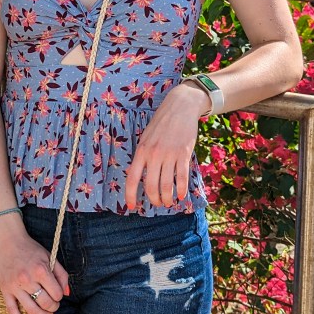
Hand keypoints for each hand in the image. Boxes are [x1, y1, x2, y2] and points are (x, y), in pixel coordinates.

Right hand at [0, 219, 68, 313]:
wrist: (7, 241)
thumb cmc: (30, 249)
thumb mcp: (49, 256)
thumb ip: (61, 274)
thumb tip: (66, 293)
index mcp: (41, 270)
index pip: (56, 293)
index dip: (59, 297)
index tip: (58, 295)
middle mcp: (28, 279)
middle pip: (45, 303)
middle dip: (53, 307)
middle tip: (54, 305)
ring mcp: (15, 286)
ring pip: (31, 310)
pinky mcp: (5, 290)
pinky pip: (12, 311)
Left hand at [124, 82, 207, 208]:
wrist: (180, 106)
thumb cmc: (162, 123)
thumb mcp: (147, 137)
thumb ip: (144, 155)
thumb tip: (141, 175)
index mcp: (141, 151)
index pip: (132, 178)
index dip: (131, 195)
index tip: (132, 207)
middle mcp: (153, 154)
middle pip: (151, 186)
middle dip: (154, 199)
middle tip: (158, 204)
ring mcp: (169, 154)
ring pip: (166, 185)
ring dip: (168, 198)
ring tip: (170, 202)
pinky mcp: (183, 154)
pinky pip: (181, 178)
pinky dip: (181, 190)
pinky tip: (182, 196)